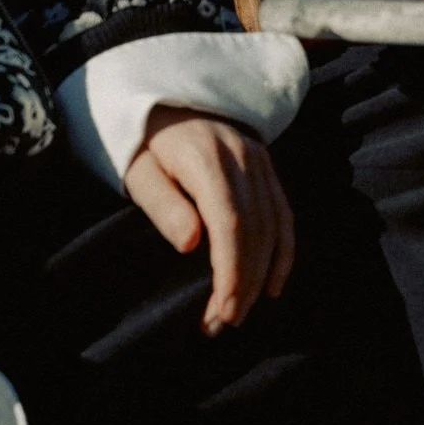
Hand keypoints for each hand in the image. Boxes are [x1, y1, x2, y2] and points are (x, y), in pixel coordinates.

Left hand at [123, 106, 295, 333]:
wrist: (164, 100)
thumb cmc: (144, 144)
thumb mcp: (139, 172)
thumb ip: (163, 205)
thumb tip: (191, 244)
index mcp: (206, 159)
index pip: (230, 223)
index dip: (231, 270)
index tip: (221, 309)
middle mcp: (242, 157)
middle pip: (255, 230)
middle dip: (242, 283)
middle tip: (222, 325)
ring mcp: (259, 160)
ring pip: (272, 226)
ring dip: (260, 276)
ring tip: (237, 314)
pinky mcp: (267, 167)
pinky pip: (284, 214)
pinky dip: (284, 253)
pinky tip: (272, 287)